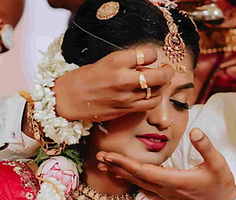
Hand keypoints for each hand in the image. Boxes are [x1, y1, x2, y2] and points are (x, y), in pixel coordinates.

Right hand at [52, 48, 174, 122]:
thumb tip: (148, 63)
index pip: (148, 54)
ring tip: (159, 82)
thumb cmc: (85, 78)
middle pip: (159, 75)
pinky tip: (152, 94)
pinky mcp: (125, 109)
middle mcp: (123, 78)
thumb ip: (127, 62)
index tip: (151, 57)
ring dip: (162, 86)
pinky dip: (155, 98)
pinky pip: (150, 104)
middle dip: (168, 71)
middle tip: (167, 69)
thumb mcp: (105, 61)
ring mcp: (125, 96)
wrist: (68, 98)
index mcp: (116, 61)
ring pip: (158, 91)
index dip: (153, 55)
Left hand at [97, 128, 235, 199]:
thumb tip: (195, 130)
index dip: (125, 163)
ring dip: (121, 173)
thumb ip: (205, 146)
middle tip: (99, 157)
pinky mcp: (167, 193)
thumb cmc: (221, 185)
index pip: (144, 171)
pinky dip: (131, 178)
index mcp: (174, 180)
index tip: (110, 156)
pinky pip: (144, 185)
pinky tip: (124, 175)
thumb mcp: (218, 163)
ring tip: (104, 165)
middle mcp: (165, 188)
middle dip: (117, 167)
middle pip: (136, 177)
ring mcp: (165, 192)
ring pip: (138, 182)